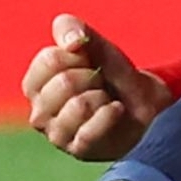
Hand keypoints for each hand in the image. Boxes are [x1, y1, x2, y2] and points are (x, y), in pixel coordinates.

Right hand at [21, 15, 169, 161]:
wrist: (145, 103)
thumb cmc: (113, 75)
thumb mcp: (95, 45)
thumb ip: (74, 30)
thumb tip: (72, 42)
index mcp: (36, 85)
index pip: (49, 60)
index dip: (79, 56)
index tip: (89, 62)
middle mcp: (39, 112)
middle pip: (64, 82)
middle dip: (93, 77)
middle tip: (101, 84)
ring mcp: (56, 134)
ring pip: (79, 105)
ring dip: (103, 97)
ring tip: (106, 101)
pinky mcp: (78, 150)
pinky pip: (91, 129)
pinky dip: (111, 114)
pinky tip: (116, 111)